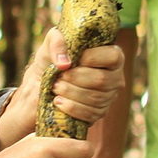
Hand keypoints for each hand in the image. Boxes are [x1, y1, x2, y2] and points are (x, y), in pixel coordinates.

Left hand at [0, 30, 125, 146]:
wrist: (41, 82)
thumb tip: (64, 64)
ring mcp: (109, 96)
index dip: (91, 58)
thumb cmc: (52, 58)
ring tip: (55, 87)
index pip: (113, 57)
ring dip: (71, 93)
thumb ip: (57, 43)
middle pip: (102, 80)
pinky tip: (58, 101)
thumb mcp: (50, 43)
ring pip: (95, 98)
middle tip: (59, 77)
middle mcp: (115, 76)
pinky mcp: (100, 113)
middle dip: (76, 78)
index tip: (71, 61)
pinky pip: (90, 114)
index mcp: (111, 55)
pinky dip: (71, 108)